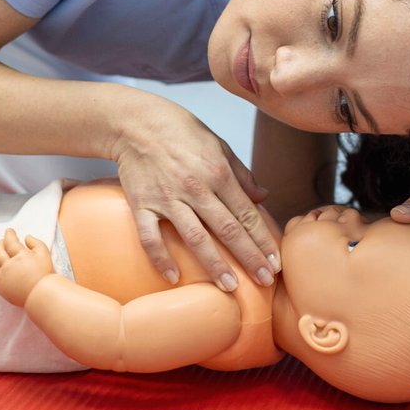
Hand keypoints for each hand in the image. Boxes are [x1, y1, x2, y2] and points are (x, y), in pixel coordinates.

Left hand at [0, 227, 55, 306]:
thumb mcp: (45, 254)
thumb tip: (26, 237)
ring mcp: (3, 277)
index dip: (9, 234)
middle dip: (1, 243)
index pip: (10, 241)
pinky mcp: (0, 287)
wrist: (41, 295)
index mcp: (20, 256)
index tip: (9, 231)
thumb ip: (36, 243)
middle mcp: (9, 266)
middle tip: (4, 241)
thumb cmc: (44, 274)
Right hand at [109, 94, 278, 291]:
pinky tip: (173, 278)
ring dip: (214, 264)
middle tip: (265, 281)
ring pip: (195, 237)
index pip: (247, 213)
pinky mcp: (141, 204)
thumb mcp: (218, 145)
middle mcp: (196, 188)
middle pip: (227, 229)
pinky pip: (151, 237)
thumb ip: (241, 173)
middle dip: (249, 257)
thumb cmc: (180, 132)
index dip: (263, 240)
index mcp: (218, 172)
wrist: (135, 122)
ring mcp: (167, 198)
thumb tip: (264, 197)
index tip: (275, 262)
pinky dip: (161, 258)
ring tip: (229, 287)